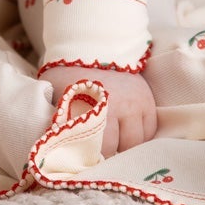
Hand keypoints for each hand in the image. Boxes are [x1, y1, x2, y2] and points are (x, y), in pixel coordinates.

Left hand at [39, 64, 156, 154]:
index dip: (88, 156)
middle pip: (118, 148)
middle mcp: (117, 106)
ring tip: (112, 143)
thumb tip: (55, 146)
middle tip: (97, 152)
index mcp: (91, 107)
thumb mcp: (56, 95)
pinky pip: (150, 130)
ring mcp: (135, 103)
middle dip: (107, 153)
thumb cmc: (68, 73)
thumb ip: (58, 119)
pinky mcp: (147, 100)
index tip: (82, 160)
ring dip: (125, 146)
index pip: (94, 147)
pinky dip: (140, 136)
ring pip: (136, 142)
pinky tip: (127, 134)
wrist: (92, 44)